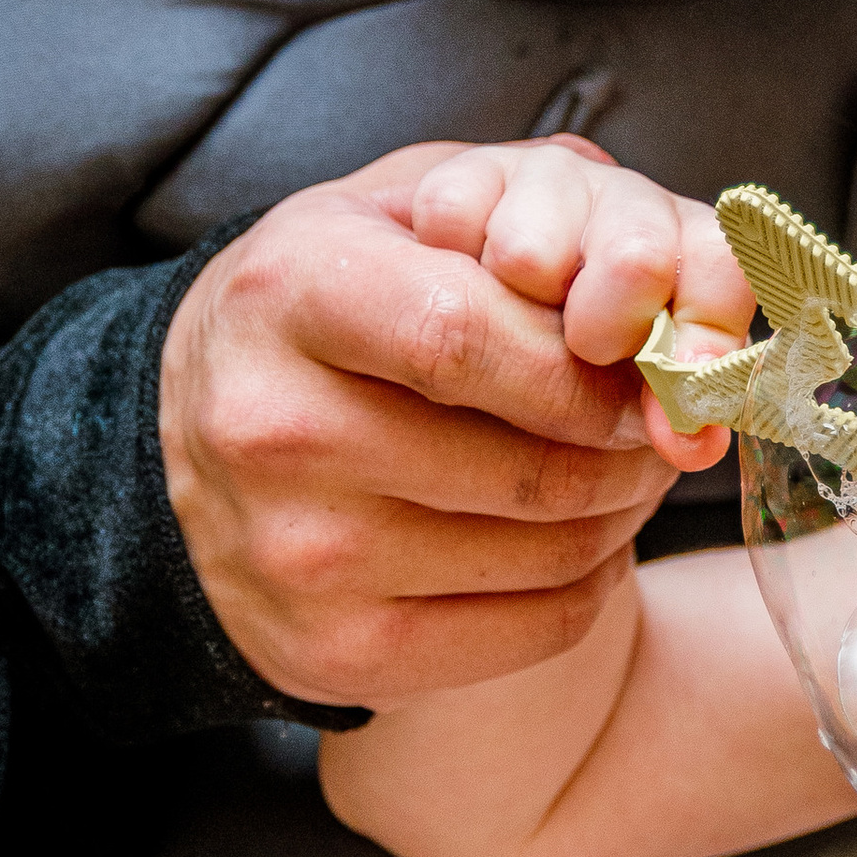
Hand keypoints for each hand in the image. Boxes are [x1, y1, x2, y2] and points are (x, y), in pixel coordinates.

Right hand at [160, 140, 744, 707]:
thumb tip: (672, 271)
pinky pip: (533, 629)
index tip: (640, 368)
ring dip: (620, 514)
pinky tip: (573, 539)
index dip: (586, 365)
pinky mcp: (332, 653)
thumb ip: (535, 203)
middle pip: (528, 465)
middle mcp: (277, 431)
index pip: (467, 338)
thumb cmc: (332, 306)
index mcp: (289, 292)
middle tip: (652, 424)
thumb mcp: (401, 206)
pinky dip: (588, 583)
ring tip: (615, 472)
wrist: (184, 447)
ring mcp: (299, 555)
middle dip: (627, 448)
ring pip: (548, 552)